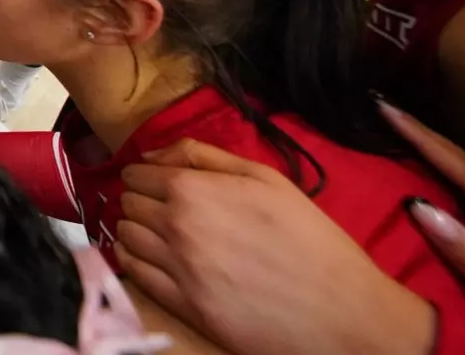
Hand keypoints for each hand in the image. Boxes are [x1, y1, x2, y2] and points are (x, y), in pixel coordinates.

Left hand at [114, 138, 435, 354]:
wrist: (340, 310)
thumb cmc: (309, 239)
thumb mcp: (265, 179)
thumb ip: (203, 156)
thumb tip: (153, 154)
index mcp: (194, 190)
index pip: (136, 174)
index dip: (145, 176)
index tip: (158, 183)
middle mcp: (175, 227)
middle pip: (126, 204)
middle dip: (140, 201)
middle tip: (164, 209)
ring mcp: (175, 269)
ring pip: (124, 237)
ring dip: (136, 230)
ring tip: (160, 234)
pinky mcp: (182, 306)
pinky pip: (132, 274)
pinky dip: (134, 261)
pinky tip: (154, 259)